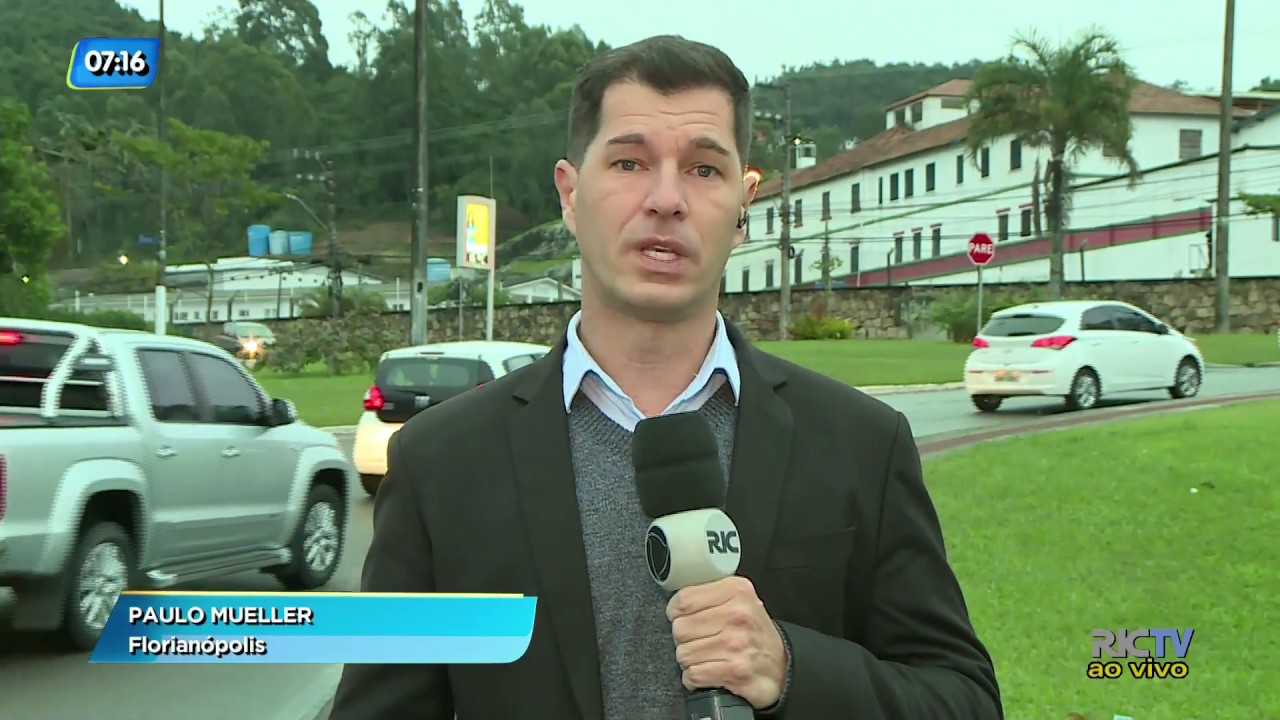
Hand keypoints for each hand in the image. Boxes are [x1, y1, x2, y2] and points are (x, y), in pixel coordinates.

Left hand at [666, 576, 787, 708]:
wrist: (782, 665)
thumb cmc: (753, 632)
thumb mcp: (739, 600)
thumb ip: (710, 594)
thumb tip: (675, 603)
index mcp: (737, 591)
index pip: (683, 600)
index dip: (677, 612)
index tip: (683, 618)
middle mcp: (738, 615)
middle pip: (680, 629)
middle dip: (685, 639)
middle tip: (700, 640)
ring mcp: (736, 644)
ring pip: (683, 654)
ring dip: (690, 660)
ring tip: (705, 657)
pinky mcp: (735, 672)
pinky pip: (693, 675)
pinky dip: (694, 678)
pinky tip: (707, 672)